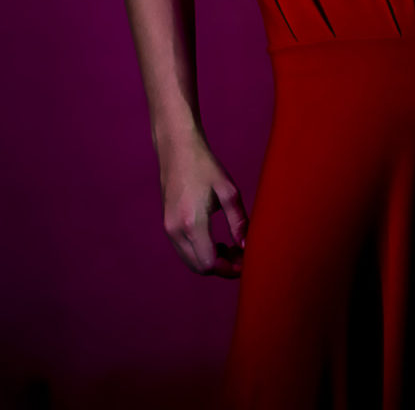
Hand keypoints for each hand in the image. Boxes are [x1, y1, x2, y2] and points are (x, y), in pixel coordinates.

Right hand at [159, 131, 248, 277]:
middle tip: (241, 255)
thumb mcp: (228, 190)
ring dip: (211, 261)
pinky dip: (200, 252)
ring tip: (231, 247)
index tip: (246, 262)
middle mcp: (176, 230)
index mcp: (192, 222)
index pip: (210, 263)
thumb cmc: (204, 165)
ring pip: (191, 261)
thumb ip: (238, 221)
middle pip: (200, 267)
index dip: (229, 269)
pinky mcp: (167, 224)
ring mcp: (168, 228)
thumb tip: (247, 246)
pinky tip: (215, 241)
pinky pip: (184, 250)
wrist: (177, 147)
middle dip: (222, 267)